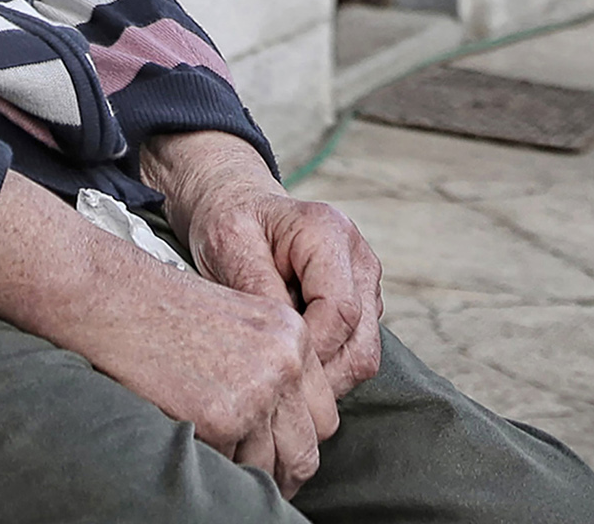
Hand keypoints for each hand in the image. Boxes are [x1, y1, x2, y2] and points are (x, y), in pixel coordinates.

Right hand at [0, 173, 337, 494]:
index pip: (324, 414)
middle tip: (260, 483)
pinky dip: (209, 463)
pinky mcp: (220, 416)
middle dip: (284, 472)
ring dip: (244, 472)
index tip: (281, 457)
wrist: (117, 299)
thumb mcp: (240, 324)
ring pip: (268, 467)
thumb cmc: (166, 313)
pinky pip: (227, 467)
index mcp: (294, 337)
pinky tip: (189, 440)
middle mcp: (285, 364)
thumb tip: (283, 431)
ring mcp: (256, 392)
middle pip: (306, 448)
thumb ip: (271, 368)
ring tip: (218, 460)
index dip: (300, 442)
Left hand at [144, 130, 387, 397]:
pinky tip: (291, 361)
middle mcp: (359, 256)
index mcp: (329, 232)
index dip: (310, 351)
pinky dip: (326, 369)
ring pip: (363, 355)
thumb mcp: (228, 244)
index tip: (270, 368)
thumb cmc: (232, 222)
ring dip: (324, 378)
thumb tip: (282, 346)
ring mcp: (366, 282)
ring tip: (279, 374)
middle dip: (319, 376)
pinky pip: (355, 353)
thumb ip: (257, 290)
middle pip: (361, 342)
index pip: (339, 312)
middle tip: (273, 388)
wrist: (241, 205)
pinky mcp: (362, 303)